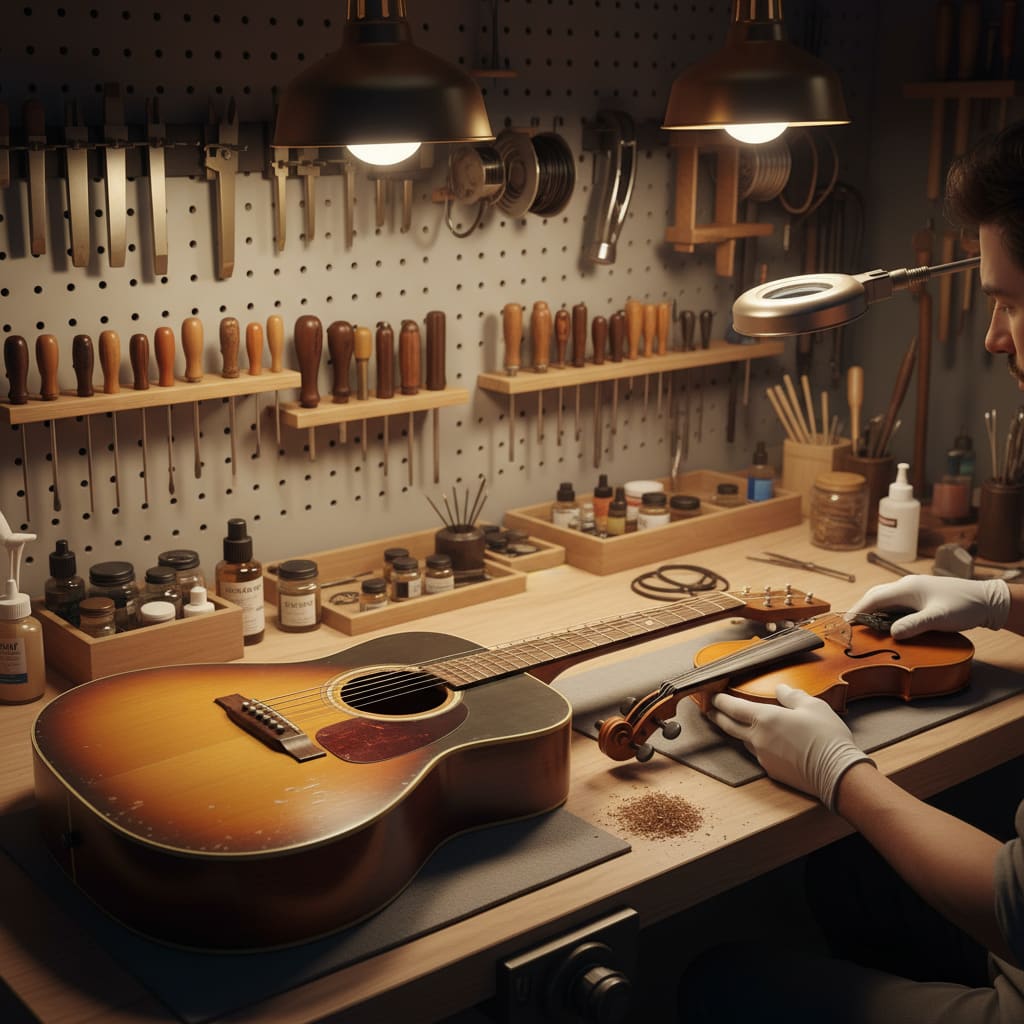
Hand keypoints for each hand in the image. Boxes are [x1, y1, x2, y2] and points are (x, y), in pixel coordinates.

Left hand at [707, 683, 872, 809]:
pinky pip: (758, 755)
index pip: (732, 708)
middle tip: (710, 710)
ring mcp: (763, 757)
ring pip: (743, 741)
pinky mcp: (772, 771)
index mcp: (765, 718)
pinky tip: (764, 743)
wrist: (837, 773)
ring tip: (737, 724)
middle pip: (729, 726)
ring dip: (738, 732)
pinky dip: (757, 746)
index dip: (720, 701)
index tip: (712, 697)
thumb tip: (781, 689)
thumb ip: (792, 695)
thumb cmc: (827, 736)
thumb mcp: (813, 706)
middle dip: (717, 716)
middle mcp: (758, 738)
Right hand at [846, 576, 1010, 639]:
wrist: (987, 600)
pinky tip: (887, 621)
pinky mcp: (921, 595)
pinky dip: (885, 610)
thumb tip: (892, 633)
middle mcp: (907, 586)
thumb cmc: (964, 606)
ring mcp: (914, 589)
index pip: (874, 598)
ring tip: (864, 624)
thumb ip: (914, 625)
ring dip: (873, 609)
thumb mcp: (939, 619)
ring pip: (886, 597)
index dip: (858, 610)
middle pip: (876, 596)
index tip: (845, 622)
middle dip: (862, 609)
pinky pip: (896, 601)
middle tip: (850, 624)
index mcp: (907, 588)